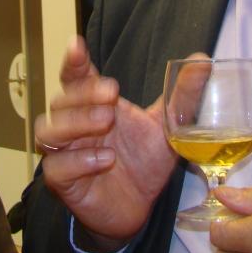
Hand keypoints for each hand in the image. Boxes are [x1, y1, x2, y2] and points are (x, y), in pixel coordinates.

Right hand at [33, 37, 180, 247]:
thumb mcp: (167, 126)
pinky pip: (56, 167)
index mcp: (93, 104)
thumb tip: (202, 60)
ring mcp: (64, 153)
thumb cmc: (145, 160)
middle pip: (60, 100)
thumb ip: (182, 94)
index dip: (73, 60)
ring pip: (49, 130)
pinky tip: (105, 159)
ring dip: (76, 122)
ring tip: (107, 121)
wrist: (140, 207)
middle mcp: (73, 125)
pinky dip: (78, 160)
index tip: (77, 44)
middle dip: (83, 94)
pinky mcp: (63, 183)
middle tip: (112, 95)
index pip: (75, 76)